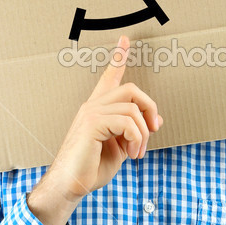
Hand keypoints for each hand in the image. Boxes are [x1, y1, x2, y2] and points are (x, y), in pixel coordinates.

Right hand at [38, 34, 161, 201]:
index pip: (108, 78)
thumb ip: (133, 131)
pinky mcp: (92, 123)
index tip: (125, 39)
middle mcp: (93, 106)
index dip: (118, 57)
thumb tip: (155, 121)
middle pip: (131, 89)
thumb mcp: (119, 148)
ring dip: (143, 134)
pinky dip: (136, 139)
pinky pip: (128, 122)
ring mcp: (91, 112)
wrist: (70, 185)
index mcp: (98, 110)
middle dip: (150, 108)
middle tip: (154, 131)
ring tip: (137, 153)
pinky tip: (130, 154)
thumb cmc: (91, 169)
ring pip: (133, 108)